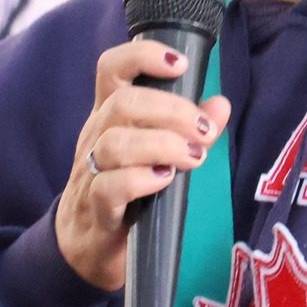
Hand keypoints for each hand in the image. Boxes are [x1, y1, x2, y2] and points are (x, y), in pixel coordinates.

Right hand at [56, 40, 232, 292]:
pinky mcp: (95, 210)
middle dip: (172, 110)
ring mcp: (90, 173)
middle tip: (204, 130)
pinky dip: (142, 179)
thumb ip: (188, 129)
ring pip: (115, 143)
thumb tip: (220, 104)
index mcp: (109, 115)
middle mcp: (95, 137)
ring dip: (163, 144)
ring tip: (194, 158)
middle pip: (122, 104)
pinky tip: (164, 181)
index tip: (180, 64)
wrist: (87, 249)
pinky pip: (110, 187)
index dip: (142, 56)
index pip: (111, 68)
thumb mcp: (156, 154)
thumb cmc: (126, 193)